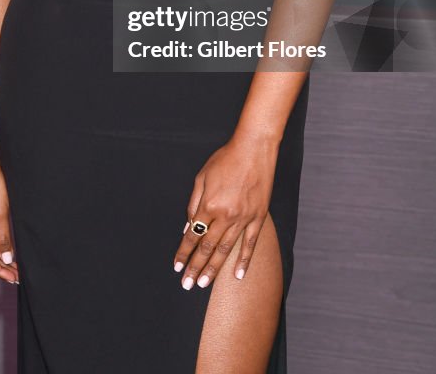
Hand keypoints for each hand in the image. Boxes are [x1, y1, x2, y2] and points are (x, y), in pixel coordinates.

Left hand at [172, 131, 278, 289]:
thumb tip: (188, 226)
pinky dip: (243, 261)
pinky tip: (237, 275)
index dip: (183, 252)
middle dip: (195, 267)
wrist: (253, 149)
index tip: (177, 267)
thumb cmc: (225, 159)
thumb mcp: (202, 177)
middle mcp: (225, 215)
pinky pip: (250, 244)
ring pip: (226, 250)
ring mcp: (243, 218)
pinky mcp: (258, 218)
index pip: (192, 235)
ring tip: (204, 284)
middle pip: (207, 247)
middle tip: (187, 284)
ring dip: (214, 269)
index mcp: (208, 205)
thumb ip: (193, 203)